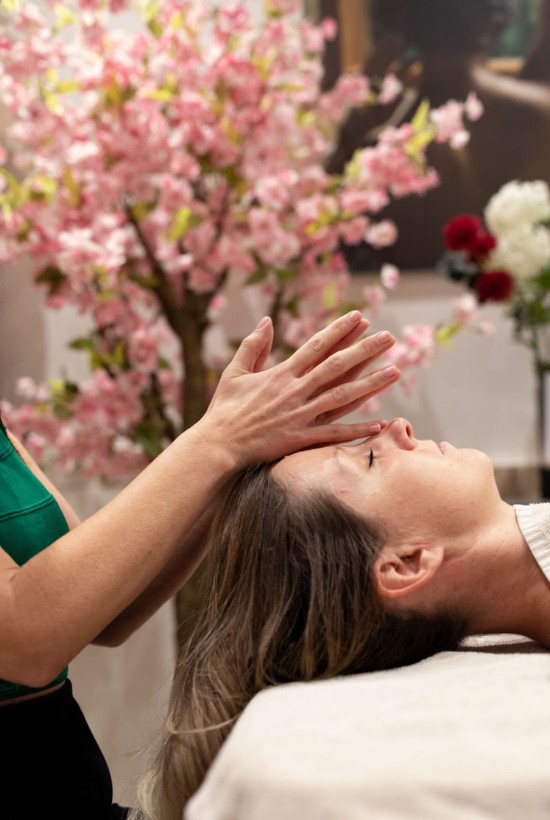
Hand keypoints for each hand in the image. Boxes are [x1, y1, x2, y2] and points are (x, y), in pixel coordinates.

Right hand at [199, 311, 398, 466]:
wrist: (218, 445)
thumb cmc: (224, 409)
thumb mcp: (235, 372)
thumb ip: (253, 345)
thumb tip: (266, 321)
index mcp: (281, 374)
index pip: (317, 347)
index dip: (339, 331)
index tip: (359, 317)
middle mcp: (295, 392)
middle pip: (337, 367)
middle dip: (364, 350)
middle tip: (389, 337)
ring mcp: (301, 416)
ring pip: (343, 397)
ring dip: (371, 384)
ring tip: (395, 371)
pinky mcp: (301, 439)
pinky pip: (335, 434)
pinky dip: (357, 429)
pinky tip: (379, 422)